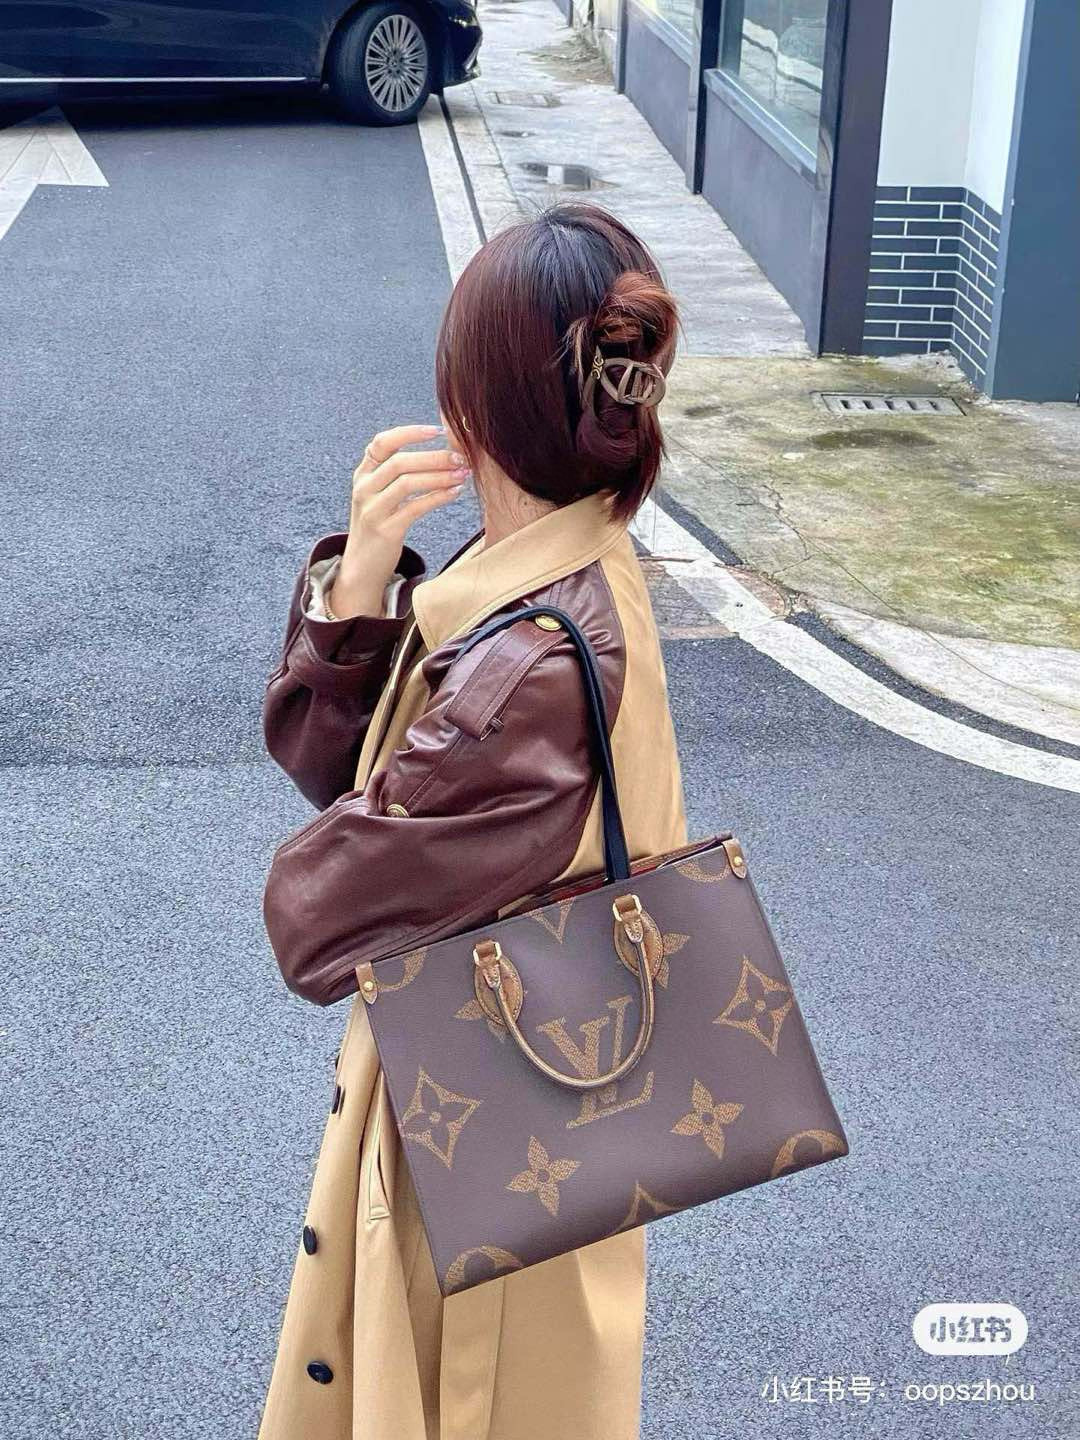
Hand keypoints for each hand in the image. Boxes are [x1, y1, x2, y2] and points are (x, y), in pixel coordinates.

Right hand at [329, 423, 469, 617]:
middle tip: (460, 457)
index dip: (410, 433)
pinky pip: (415, 508)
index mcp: (362, 474)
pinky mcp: (385, 530)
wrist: (362, 567)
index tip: (439, 431)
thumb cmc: (379, 526)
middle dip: (434, 457)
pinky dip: (438, 498)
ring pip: (407, 483)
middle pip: (399, 462)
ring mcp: (372, 510)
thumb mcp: (380, 496)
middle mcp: (363, 489)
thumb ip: (396, 475)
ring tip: (462, 474)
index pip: (382, 442)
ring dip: (439, 476)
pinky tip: (455, 493)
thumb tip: (438, 454)